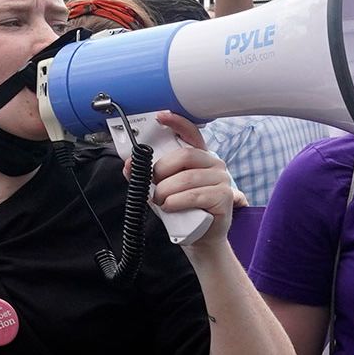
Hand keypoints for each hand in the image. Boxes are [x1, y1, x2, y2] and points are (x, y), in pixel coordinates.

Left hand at [145, 113, 237, 247]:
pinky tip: (170, 207)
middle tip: (153, 188)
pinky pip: (194, 195)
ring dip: (166, 192)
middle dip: (161, 172)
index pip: (191, 133)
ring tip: (161, 202)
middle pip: (183, 156)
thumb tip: (129, 165)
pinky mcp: (224, 197)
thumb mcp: (161, 190)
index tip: (161, 117)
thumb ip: (146, 176)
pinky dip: (176, 202)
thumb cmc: (182, 209)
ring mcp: (222, 180)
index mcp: (199, 157)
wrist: (201, 237)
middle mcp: (214, 164)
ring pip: (186, 178)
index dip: (177, 122)